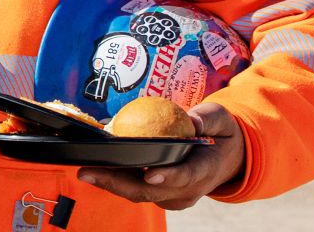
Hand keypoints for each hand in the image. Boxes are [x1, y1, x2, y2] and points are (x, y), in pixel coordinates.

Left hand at [77, 102, 243, 209]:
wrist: (227, 158)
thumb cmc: (220, 134)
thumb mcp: (221, 118)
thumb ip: (207, 118)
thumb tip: (192, 120)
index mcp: (206, 170)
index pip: (186, 176)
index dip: (168, 177)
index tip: (149, 174)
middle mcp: (189, 189)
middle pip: (151, 191)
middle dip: (117, 184)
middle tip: (88, 172)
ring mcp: (174, 196)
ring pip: (139, 193)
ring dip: (111, 184)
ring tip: (86, 172)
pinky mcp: (162, 196)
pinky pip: (137, 190)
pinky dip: (117, 181)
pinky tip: (96, 169)